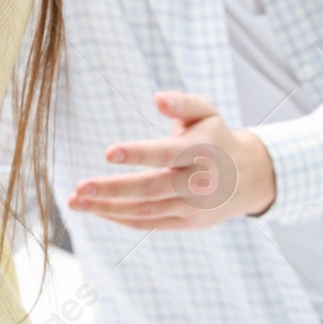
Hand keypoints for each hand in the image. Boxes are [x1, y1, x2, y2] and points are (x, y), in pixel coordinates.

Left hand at [67, 91, 276, 229]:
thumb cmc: (215, 138)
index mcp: (202, 151)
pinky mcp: (185, 223)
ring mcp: (192, 208)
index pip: (167, 154)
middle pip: (150, 189)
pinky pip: (147, 224)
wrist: (247, 178)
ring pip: (145, 212)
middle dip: (112, 190)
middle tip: (79, 188)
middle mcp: (198, 183)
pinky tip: (96, 210)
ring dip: (107, 208)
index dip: (139, 153)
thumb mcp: (206, 113)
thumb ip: (182, 103)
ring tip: (75, 201)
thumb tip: (158, 99)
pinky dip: (119, 218)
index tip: (108, 152)